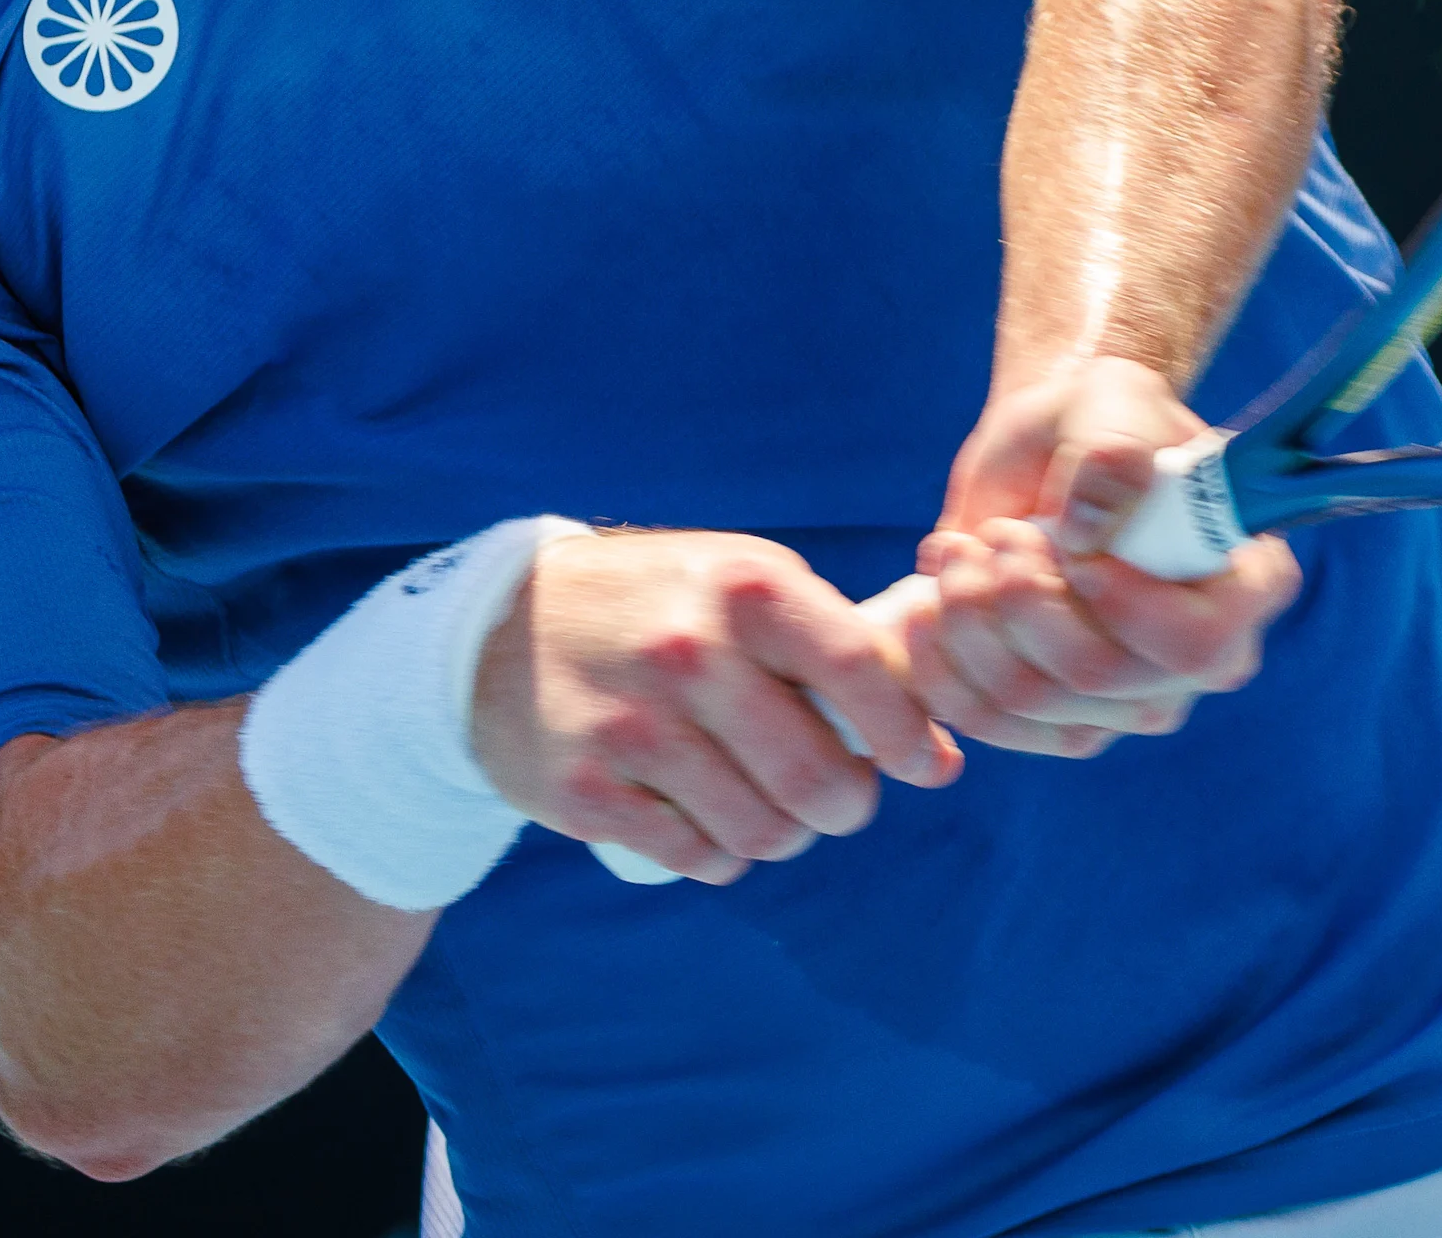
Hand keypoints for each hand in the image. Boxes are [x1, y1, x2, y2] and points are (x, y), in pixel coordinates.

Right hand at [468, 531, 960, 883]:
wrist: (500, 630)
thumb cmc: (660, 606)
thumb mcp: (743, 583)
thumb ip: (836, 646)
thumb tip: (940, 752)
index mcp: (745, 587)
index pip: (860, 671)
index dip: (908, 735)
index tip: (926, 766)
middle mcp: (689, 651)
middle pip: (819, 780)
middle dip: (845, 805)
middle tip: (834, 798)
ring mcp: (631, 725)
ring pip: (762, 832)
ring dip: (783, 835)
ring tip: (766, 804)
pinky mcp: (584, 790)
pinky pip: (696, 858)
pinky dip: (719, 855)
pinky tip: (708, 823)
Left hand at [917, 352, 1301, 753]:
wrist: (1051, 450)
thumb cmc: (1099, 420)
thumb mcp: (1113, 401)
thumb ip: (1112, 448)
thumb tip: (1087, 528)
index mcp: (1246, 585)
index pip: (1200, 642)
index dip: (1123, 606)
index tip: (1063, 538)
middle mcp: (1199, 660)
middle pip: (1100, 679)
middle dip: (1020, 600)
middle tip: (996, 532)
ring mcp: (1129, 700)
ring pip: (1032, 703)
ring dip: (970, 622)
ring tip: (956, 552)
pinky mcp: (1058, 718)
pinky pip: (988, 722)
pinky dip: (939, 664)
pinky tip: (927, 604)